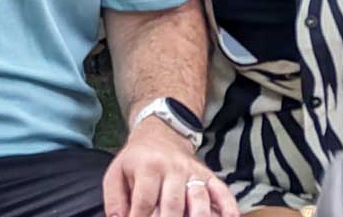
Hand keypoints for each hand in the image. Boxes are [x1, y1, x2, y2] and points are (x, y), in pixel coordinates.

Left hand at [103, 119, 237, 216]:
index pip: (145, 201)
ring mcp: (193, 172)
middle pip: (172, 204)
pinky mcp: (208, 175)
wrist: (159, 134)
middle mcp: (172, 168)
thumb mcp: (116, 173)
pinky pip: (222, 191)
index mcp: (147, 167)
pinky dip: (228, 207)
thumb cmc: (137, 161)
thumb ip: (114, 200)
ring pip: (199, 199)